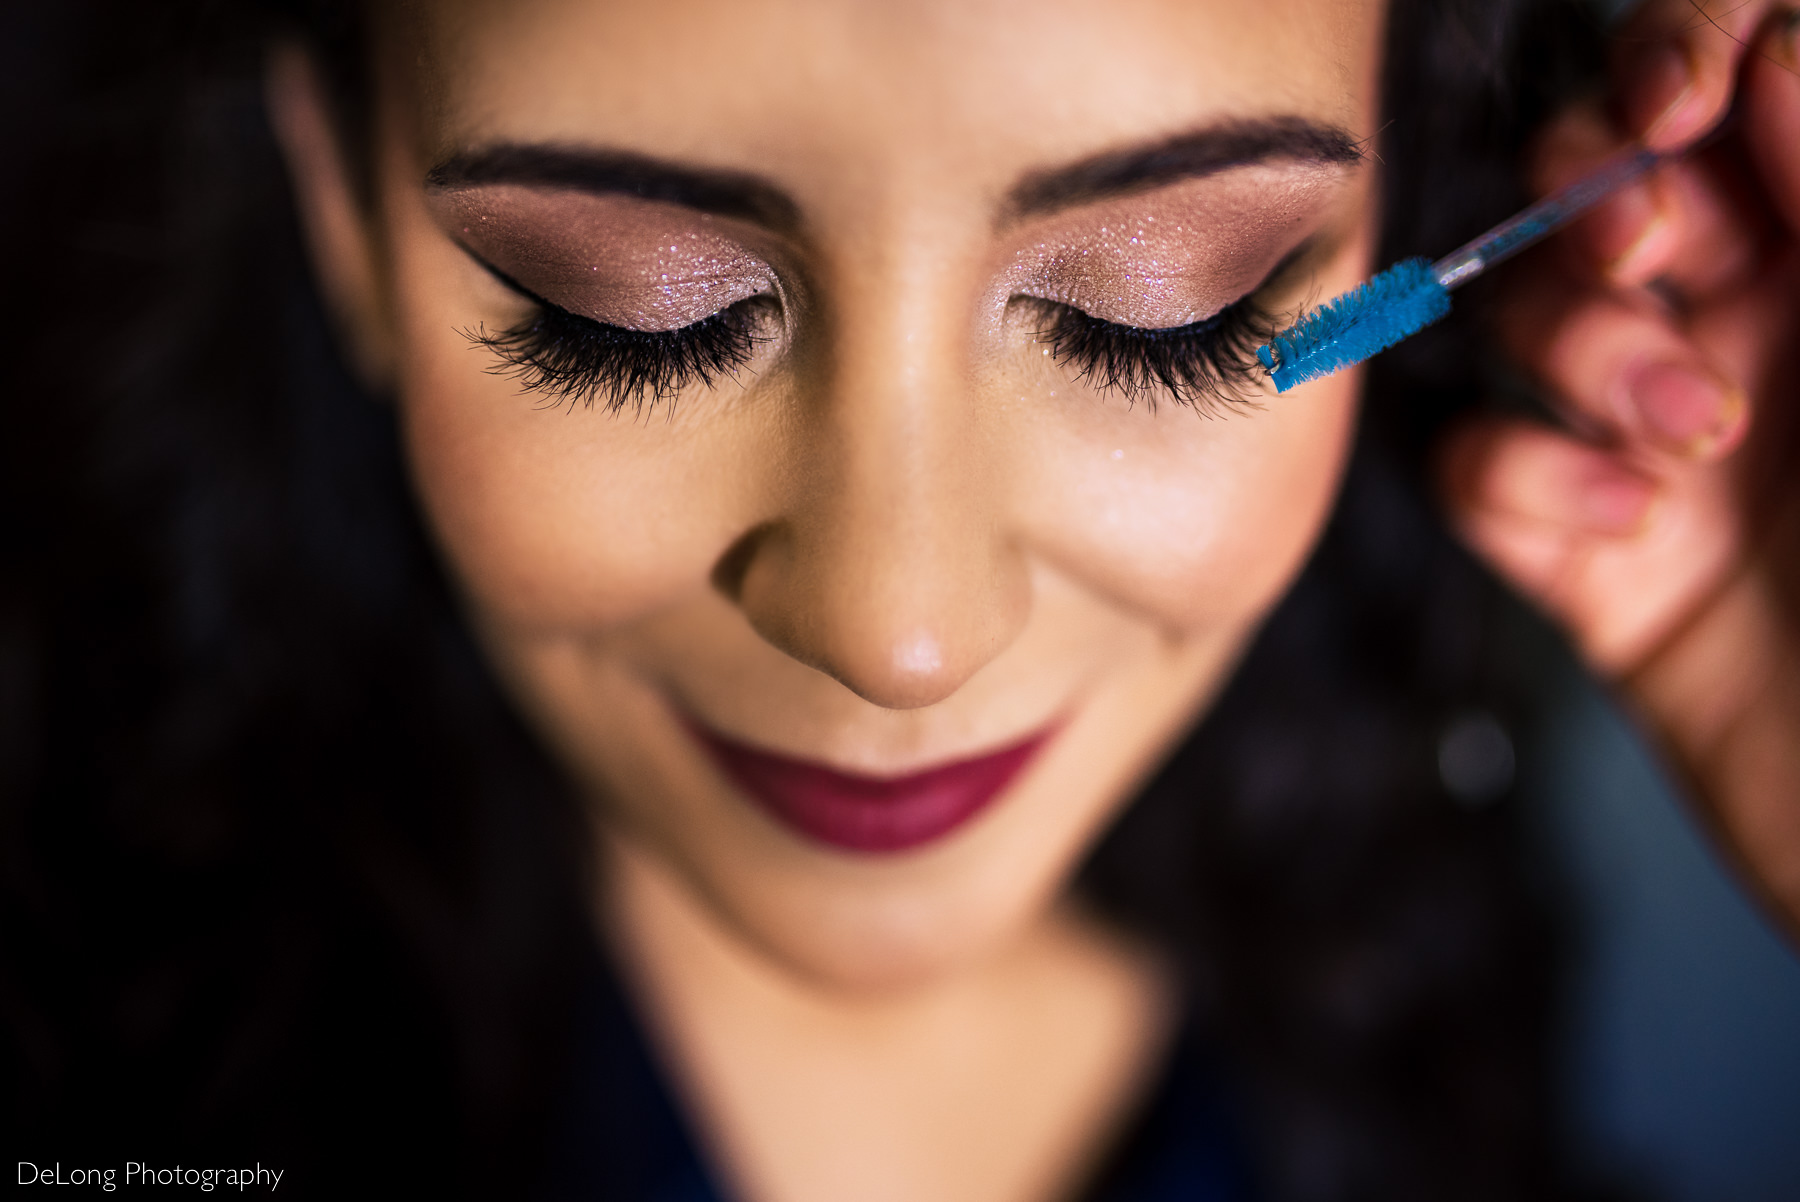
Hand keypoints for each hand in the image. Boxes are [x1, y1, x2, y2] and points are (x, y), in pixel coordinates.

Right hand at [1442, 3, 1799, 934]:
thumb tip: (1777, 54)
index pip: (1735, 86)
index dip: (1677, 56)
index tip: (1680, 103)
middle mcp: (1757, 328)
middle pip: (1592, 185)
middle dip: (1596, 204)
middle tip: (1649, 258)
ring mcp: (1655, 443)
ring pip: (1515, 321)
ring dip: (1576, 358)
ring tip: (1688, 440)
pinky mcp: (1584, 561)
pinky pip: (1472, 474)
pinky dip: (1518, 486)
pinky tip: (1619, 532)